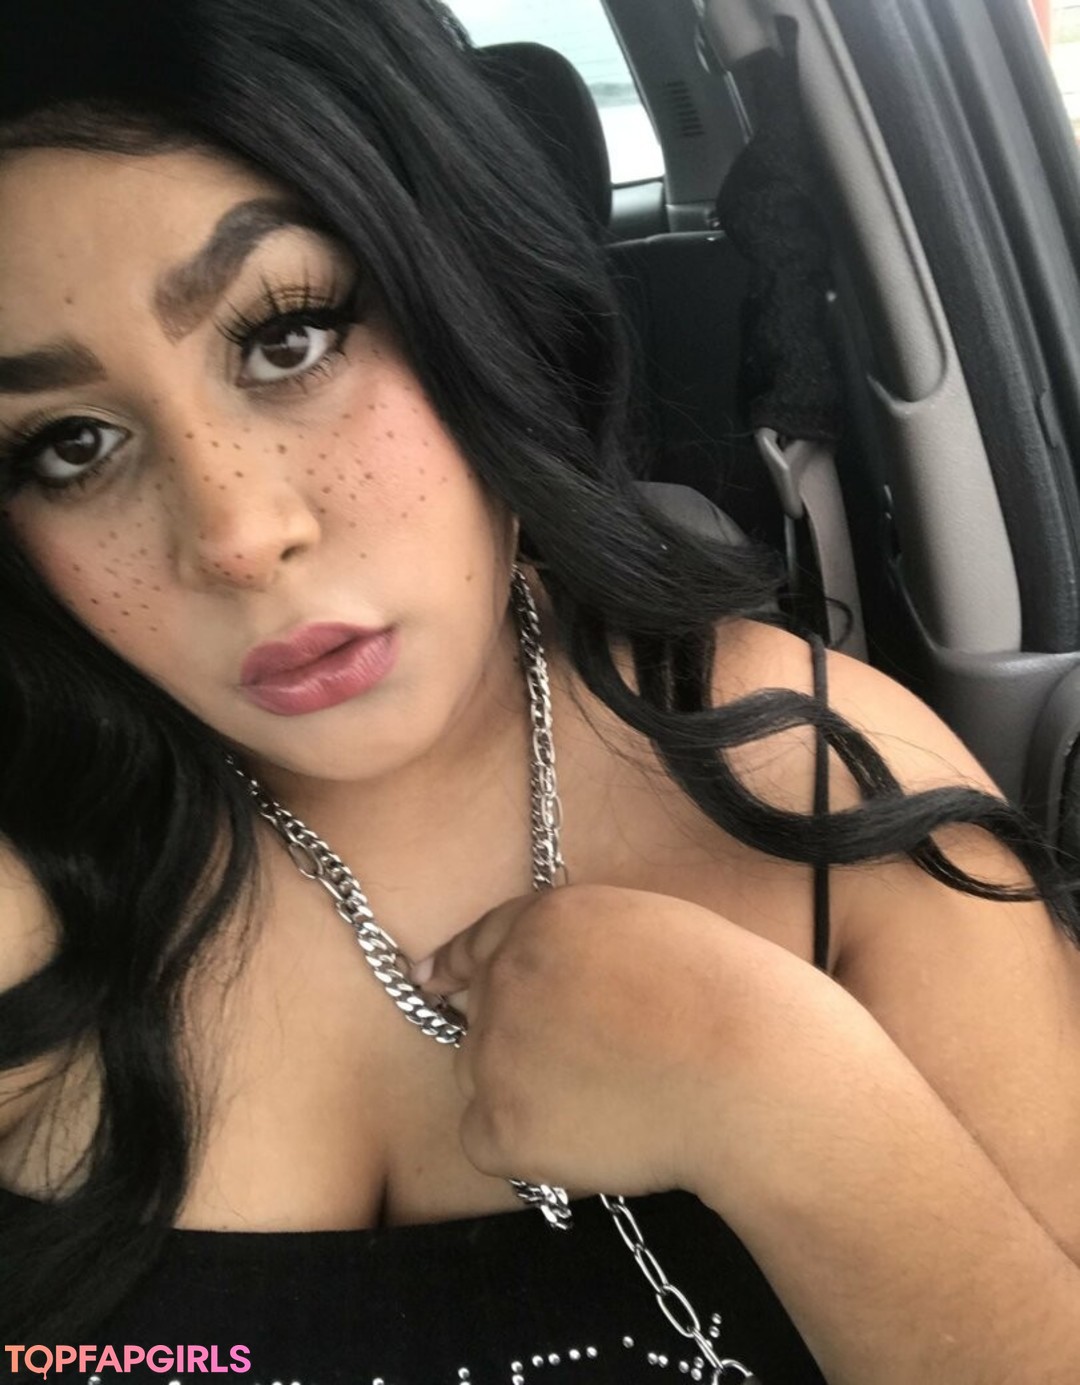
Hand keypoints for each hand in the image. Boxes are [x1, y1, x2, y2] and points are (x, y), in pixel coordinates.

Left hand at [411, 883, 789, 1198]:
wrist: (752, 1076)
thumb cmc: (732, 1002)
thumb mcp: (652, 930)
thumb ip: (587, 944)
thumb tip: (563, 974)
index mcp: (546, 920)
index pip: (481, 941)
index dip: (458, 964)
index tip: (435, 980)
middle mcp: (506, 978)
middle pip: (480, 1017)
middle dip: (515, 1040)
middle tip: (578, 1071)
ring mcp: (494, 1053)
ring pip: (480, 1079)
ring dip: (521, 1093)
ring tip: (605, 1105)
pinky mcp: (499, 1128)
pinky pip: (488, 1140)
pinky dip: (526, 1148)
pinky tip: (590, 1141)